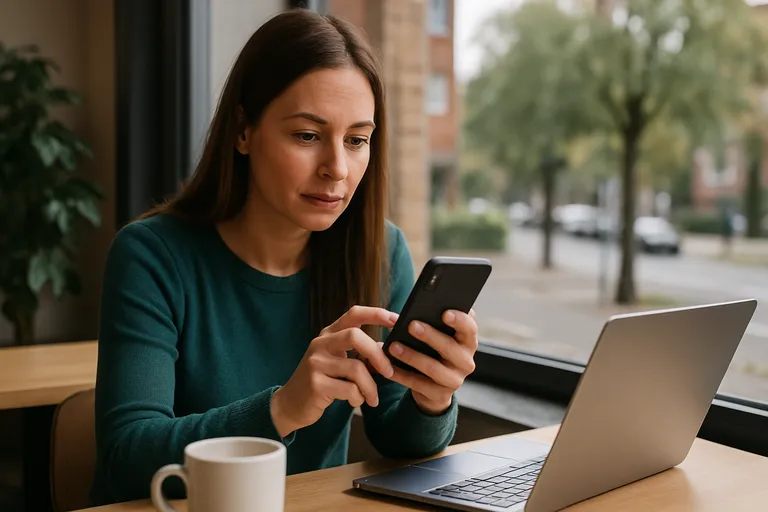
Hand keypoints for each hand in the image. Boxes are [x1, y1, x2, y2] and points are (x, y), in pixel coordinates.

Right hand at [271, 306, 396, 436]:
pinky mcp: (315, 384)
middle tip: (389, 371)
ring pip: (356, 369)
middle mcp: (320, 344)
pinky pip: (349, 389)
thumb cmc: (322, 381)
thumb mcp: (339, 362)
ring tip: (372, 398)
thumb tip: (387, 347)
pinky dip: (358, 398)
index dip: (376, 314)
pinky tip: (355, 401)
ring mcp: (316, 363)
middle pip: (355, 336)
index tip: (396, 320)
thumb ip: (360, 353)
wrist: (290, 404)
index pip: (354, 314)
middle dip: (377, 355)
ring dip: (370, 387)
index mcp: (328, 334)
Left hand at [387, 310, 477, 414]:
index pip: (470, 328)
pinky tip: (388, 368)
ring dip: (411, 356)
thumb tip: (411, 311)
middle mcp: (466, 362)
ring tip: (393, 346)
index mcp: (468, 342)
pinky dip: (401, 375)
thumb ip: (434, 323)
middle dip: (430, 336)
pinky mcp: (439, 395)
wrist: (435, 388)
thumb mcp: (439, 338)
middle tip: (411, 325)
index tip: (444, 313)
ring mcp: (454, 380)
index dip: (460, 320)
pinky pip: (418, 384)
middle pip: (450, 347)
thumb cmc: (435, 352)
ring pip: (432, 368)